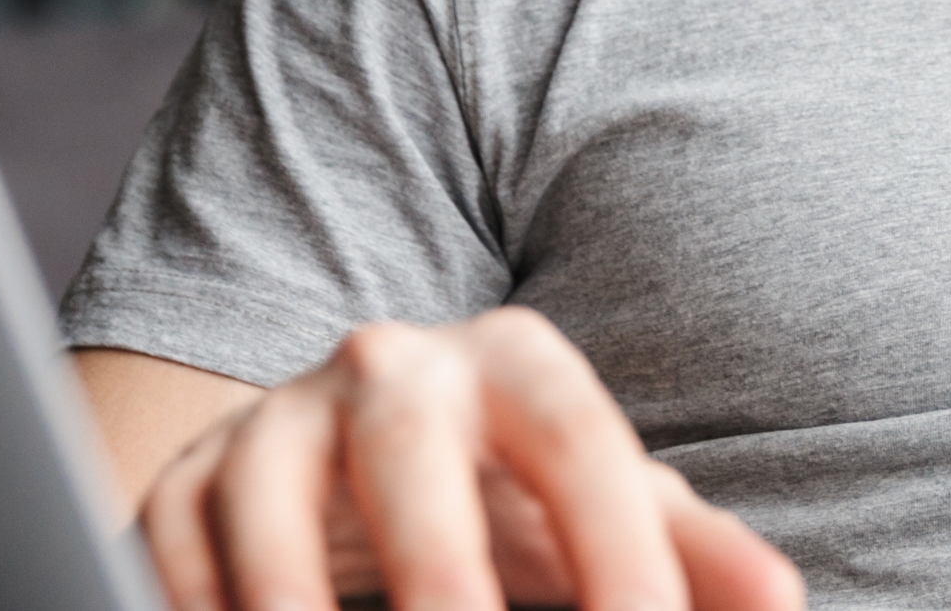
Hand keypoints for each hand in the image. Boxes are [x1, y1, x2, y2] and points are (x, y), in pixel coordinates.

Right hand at [133, 307, 804, 610]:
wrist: (373, 448)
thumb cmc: (516, 490)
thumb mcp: (610, 505)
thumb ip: (692, 551)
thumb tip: (774, 598)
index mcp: (515, 364)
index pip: (579, 445)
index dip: (619, 549)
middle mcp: (391, 368)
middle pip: (410, 455)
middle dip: (441, 572)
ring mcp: (279, 417)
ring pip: (266, 499)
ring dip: (289, 602)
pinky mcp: (190, 475)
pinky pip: (175, 539)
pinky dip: (197, 604)